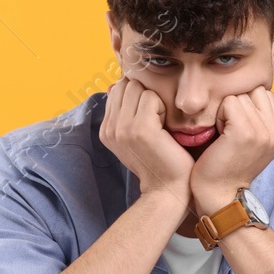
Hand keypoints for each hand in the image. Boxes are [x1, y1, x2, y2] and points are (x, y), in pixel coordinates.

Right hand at [99, 77, 192, 203]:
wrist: (167, 189)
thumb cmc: (159, 161)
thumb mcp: (134, 136)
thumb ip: (123, 112)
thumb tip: (115, 84)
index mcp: (106, 130)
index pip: (117, 89)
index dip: (136, 95)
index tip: (148, 116)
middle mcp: (109, 128)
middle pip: (125, 84)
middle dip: (143, 94)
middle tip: (155, 120)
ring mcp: (122, 128)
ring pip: (137, 88)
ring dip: (153, 101)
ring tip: (159, 124)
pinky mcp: (139, 128)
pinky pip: (150, 97)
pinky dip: (162, 108)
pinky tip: (165, 128)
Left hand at [190, 86, 273, 214]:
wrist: (218, 195)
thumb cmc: (226, 166)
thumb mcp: (252, 142)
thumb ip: (258, 119)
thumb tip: (251, 90)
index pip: (266, 95)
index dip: (247, 104)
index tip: (236, 127)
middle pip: (255, 91)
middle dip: (238, 103)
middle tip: (228, 128)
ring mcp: (263, 132)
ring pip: (240, 95)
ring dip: (226, 110)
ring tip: (223, 133)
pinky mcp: (245, 132)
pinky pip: (229, 102)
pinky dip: (219, 114)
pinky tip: (218, 134)